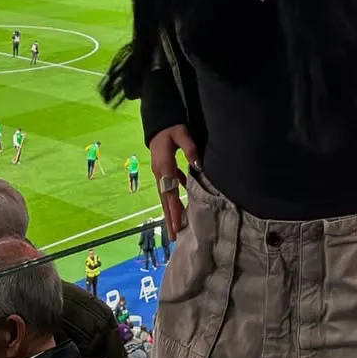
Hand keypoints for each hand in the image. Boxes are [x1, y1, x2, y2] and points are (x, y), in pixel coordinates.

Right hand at [149, 125, 199, 240]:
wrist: (158, 120)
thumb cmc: (171, 127)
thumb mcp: (182, 134)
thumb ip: (190, 149)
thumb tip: (198, 166)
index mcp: (164, 166)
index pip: (170, 192)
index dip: (174, 209)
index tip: (176, 225)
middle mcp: (159, 172)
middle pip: (165, 199)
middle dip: (169, 218)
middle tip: (173, 237)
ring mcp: (159, 172)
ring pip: (165, 195)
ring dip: (170, 211)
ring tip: (175, 227)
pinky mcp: (163, 169)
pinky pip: (169, 186)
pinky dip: (174, 196)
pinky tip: (182, 201)